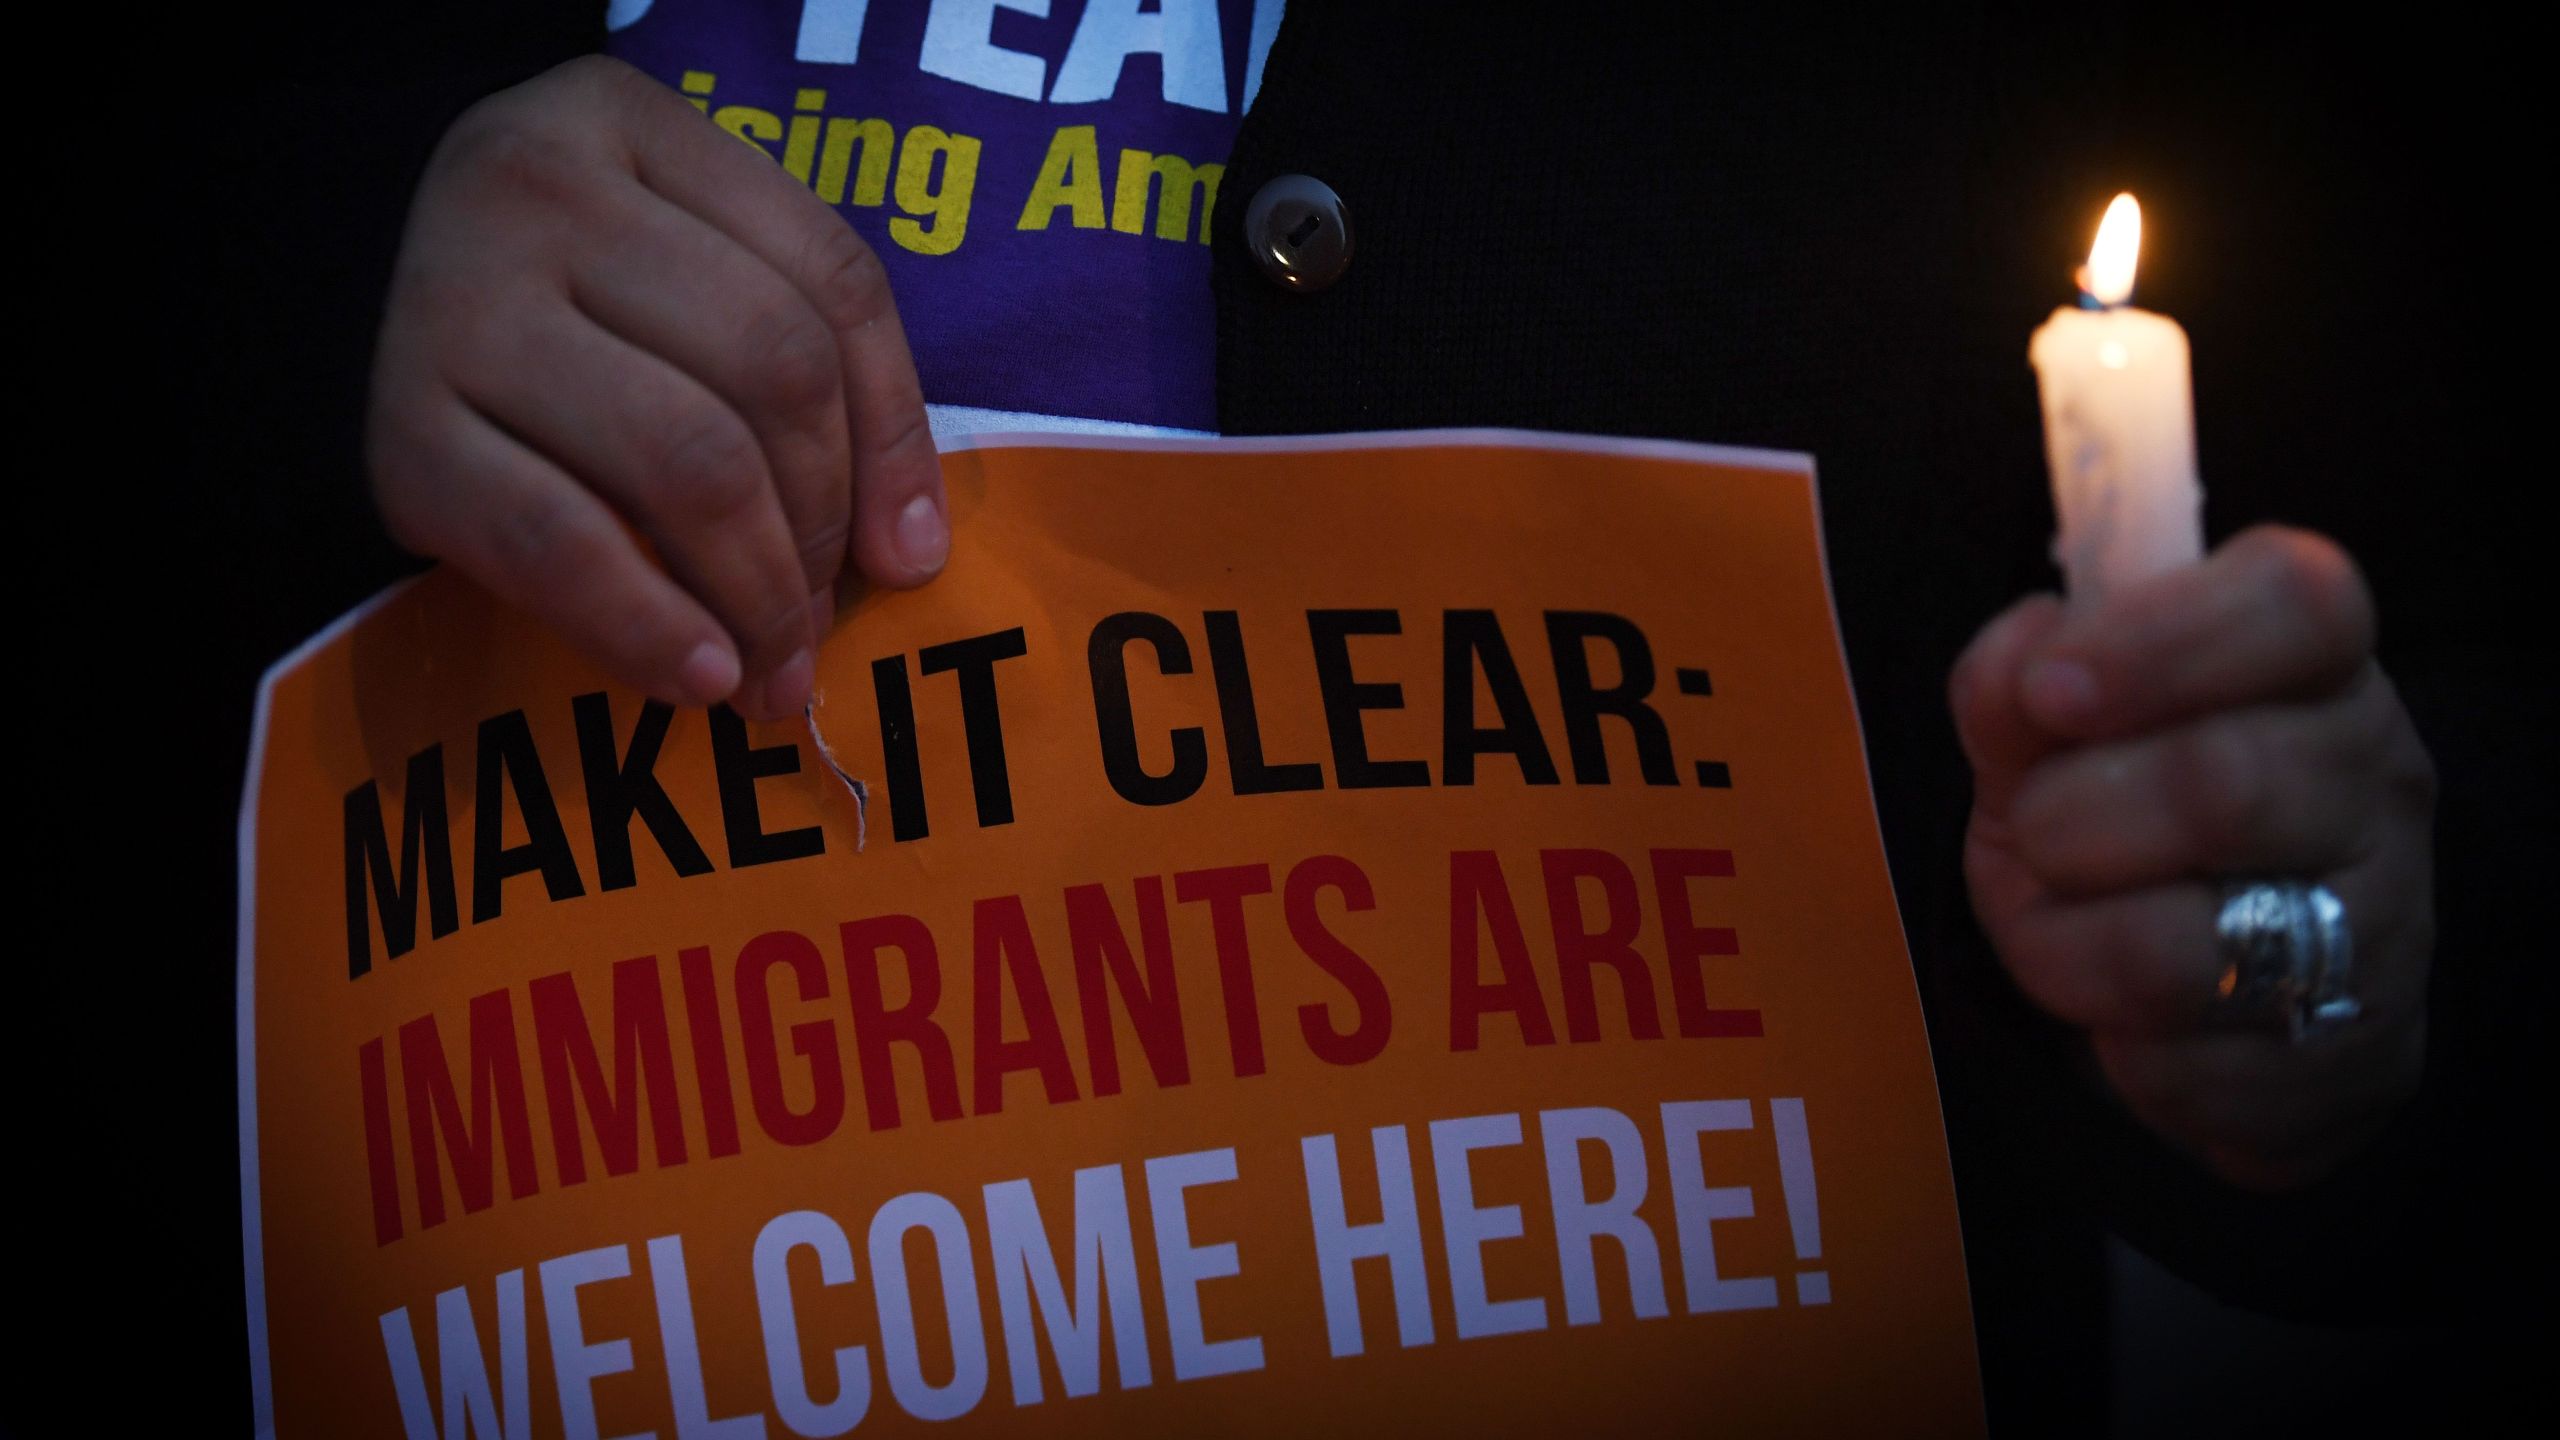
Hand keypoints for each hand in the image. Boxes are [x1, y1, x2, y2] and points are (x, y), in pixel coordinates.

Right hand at [366, 55, 946, 719]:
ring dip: (755, 590)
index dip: (892, 438)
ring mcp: (455, 301)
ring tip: (769, 668)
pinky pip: (562, 543)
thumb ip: (823, 379)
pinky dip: (649, 624)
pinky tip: (696, 678)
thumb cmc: (564, 322)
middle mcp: (534, 188)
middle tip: (819, 630)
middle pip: (772, 368)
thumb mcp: (689, 287)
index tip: (905, 559)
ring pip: (688, 457)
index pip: (831, 279)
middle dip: (820, 527)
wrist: (326, 337)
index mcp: (629, 123)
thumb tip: (910, 556)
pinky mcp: (398, 430)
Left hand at [1950, 526, 2435, 1190]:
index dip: (2163, 643)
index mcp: (2312, 666)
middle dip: (2069, 821)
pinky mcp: (2362, 1061)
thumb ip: (2014, 689)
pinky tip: (2118, 1023)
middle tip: (2031, 835)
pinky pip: (2191, 1073)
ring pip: (2189, 950)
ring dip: (2064, 951)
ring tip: (2053, 933)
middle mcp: (2377, 784)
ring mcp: (2388, 927)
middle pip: (2225, 786)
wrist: (2176, 992)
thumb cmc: (2106, 823)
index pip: (2297, 604)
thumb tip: (2023, 659)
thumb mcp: (2043, 743)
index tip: (2051, 691)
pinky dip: (2112, 1053)